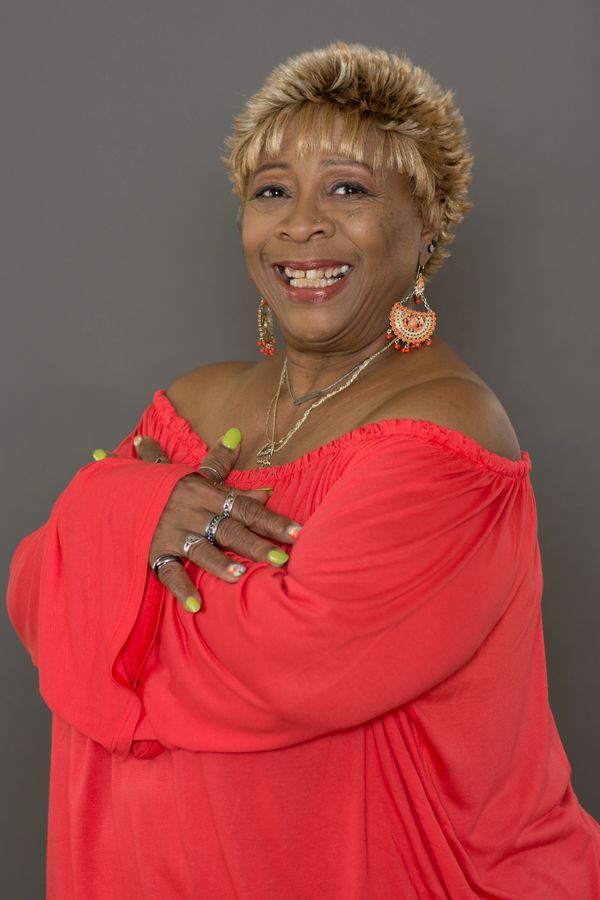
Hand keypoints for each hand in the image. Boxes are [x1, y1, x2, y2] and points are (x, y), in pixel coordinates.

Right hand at [92, 431, 301, 612]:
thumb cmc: (156, 485)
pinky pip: (168, 572)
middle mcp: (191, 512)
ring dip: (219, 562)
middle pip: (230, 529)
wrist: (108, 492)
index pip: (246, 506)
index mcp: (203, 492)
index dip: (273, 519)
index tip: (299, 532)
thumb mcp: (187, 474)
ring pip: (201, 549)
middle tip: (283, 558)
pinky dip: (181, 589)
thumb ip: (218, 466)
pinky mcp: (153, 552)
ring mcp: (172, 533)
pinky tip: (196, 606)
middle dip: (257, 544)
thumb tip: (242, 446)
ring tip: (240, 575)